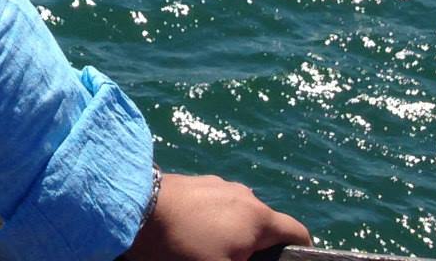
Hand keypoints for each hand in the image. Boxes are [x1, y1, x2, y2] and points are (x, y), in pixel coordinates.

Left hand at [124, 171, 311, 260]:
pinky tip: (191, 235)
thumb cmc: (181, 246)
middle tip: (236, 259)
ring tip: (208, 250)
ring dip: (232, 234)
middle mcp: (245, 196)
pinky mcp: (195, 182)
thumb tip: (245, 256)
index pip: (298, 233)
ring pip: (238, 215)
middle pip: (265, 226)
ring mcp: (218, 185)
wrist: (133, 207)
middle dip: (257, 248)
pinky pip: (215, 206)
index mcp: (259, 218)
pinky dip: (212, 222)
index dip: (302, 252)